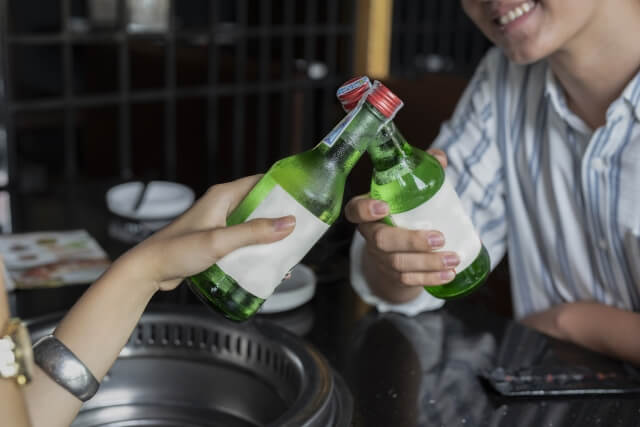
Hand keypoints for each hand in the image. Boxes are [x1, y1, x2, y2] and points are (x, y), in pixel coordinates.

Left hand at [115, 175, 295, 292]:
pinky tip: (267, 266)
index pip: (259, 182)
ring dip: (269, 239)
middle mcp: (222, 207)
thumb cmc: (176, 250)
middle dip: (280, 219)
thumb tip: (288, 224)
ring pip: (253, 227)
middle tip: (301, 231)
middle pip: (260, 207)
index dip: (282, 188)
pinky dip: (255, 251)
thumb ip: (254, 232)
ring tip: (289, 251)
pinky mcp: (216, 242)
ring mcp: (219, 225)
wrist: (148, 271)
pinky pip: (243, 243)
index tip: (303, 198)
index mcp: (222, 197)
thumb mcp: (220, 241)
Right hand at [345, 149, 457, 303]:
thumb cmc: (405, 211)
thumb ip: (424, 171)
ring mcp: (380, 258)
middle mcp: (370, 235)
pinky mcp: (393, 275)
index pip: (355, 210)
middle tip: (439, 238)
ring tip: (453, 258)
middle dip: (411, 241)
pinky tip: (449, 275)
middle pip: (381, 240)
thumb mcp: (410, 190)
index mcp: (368, 211)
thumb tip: (440, 158)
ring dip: (428, 263)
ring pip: (398, 263)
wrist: (397, 248)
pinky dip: (430, 278)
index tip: (385, 207)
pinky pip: (408, 280)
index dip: (365, 210)